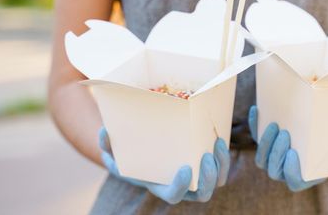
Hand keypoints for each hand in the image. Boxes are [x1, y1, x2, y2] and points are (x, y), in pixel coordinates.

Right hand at [98, 127, 229, 203]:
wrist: (148, 153)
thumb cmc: (130, 155)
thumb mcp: (114, 151)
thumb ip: (107, 145)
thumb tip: (104, 132)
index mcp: (160, 187)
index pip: (174, 195)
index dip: (181, 186)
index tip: (185, 168)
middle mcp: (182, 187)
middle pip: (202, 193)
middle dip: (208, 177)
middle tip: (206, 156)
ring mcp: (196, 178)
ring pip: (217, 181)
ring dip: (221, 165)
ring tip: (218, 144)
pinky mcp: (206, 165)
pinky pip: (221, 167)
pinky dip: (223, 156)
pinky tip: (219, 139)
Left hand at [248, 105, 327, 191]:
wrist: (326, 135)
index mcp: (307, 175)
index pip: (293, 181)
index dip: (291, 171)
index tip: (294, 154)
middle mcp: (288, 169)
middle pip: (273, 169)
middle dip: (276, 152)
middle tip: (284, 134)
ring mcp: (275, 156)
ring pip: (262, 157)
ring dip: (264, 142)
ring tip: (274, 126)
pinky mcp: (268, 141)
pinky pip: (255, 137)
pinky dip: (254, 125)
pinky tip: (257, 110)